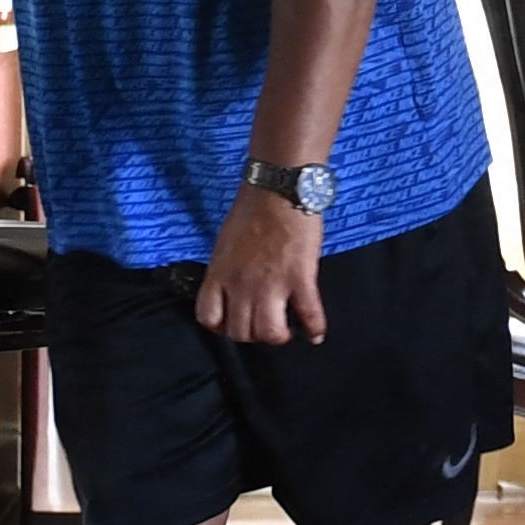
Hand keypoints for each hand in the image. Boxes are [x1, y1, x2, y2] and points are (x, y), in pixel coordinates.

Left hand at [192, 191, 326, 344]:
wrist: (278, 188)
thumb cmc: (252, 209)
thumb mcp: (226, 242)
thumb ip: (228, 269)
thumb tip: (235, 286)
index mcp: (220, 273)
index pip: (209, 317)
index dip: (221, 327)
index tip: (234, 323)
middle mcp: (241, 284)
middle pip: (240, 332)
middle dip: (252, 335)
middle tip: (264, 325)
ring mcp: (271, 284)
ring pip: (270, 333)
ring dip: (278, 336)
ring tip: (287, 329)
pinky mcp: (300, 278)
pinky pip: (309, 315)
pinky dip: (314, 329)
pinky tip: (315, 334)